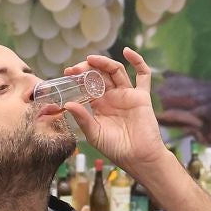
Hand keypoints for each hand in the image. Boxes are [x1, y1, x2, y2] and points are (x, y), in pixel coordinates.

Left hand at [62, 49, 166, 175]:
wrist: (139, 158)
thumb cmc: (116, 149)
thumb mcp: (94, 134)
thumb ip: (83, 118)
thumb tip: (69, 104)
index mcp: (99, 105)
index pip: (87, 86)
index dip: (78, 78)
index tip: (67, 73)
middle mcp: (112, 97)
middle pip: (99, 75)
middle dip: (87, 69)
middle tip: (75, 68)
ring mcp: (127, 95)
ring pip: (116, 72)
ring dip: (104, 63)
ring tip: (91, 60)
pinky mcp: (142, 96)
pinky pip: (143, 76)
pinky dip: (137, 61)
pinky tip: (128, 51)